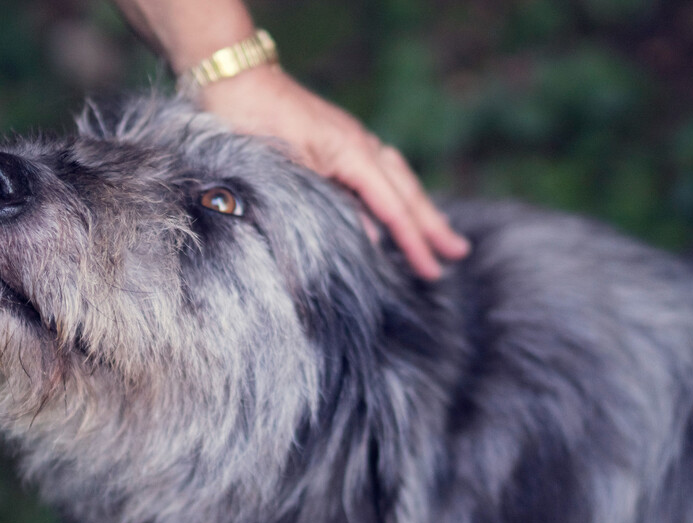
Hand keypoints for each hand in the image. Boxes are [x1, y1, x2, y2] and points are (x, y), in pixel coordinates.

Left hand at [196, 66, 469, 279]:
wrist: (233, 82)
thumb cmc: (254, 124)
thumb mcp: (289, 173)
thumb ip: (329, 204)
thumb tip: (371, 237)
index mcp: (353, 153)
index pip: (393, 207)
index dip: (414, 242)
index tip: (433, 270)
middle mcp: (361, 145)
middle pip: (406, 191)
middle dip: (432, 225)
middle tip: (458, 253)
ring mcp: (350, 141)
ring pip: (396, 179)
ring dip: (418, 208)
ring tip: (438, 233)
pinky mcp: (335, 141)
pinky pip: (377, 172)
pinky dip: (392, 193)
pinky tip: (391, 206)